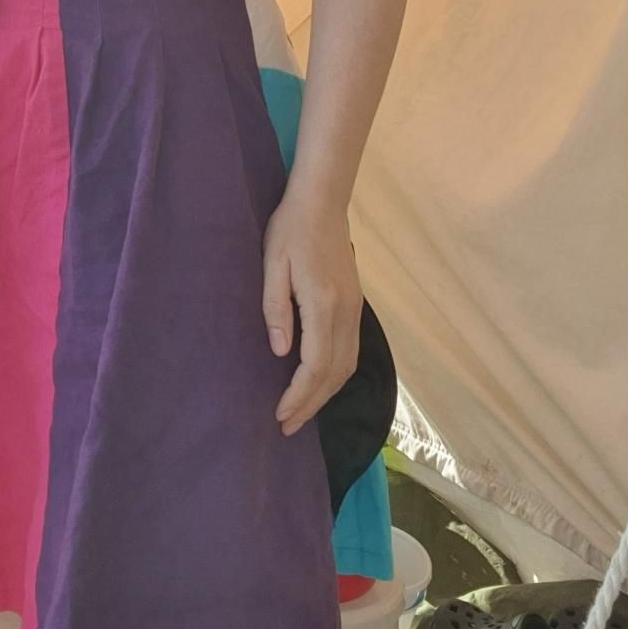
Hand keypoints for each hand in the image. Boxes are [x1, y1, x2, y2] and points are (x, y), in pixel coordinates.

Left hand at [263, 185, 362, 436]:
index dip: (299, 395)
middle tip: (286, 427)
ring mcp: (355, 309)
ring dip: (325, 394)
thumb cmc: (290, 228)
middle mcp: (345, 312)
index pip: (315, 364)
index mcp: (323, 303)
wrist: (323, 201)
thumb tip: (280, 353)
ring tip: (301, 413)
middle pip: (335, 373)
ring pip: (348, 366)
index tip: (279, 415)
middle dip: (311, 404)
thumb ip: (275, 308)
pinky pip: (350, 352)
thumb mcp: (272, 264)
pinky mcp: (355, 305)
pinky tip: (318, 384)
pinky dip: (335, 376)